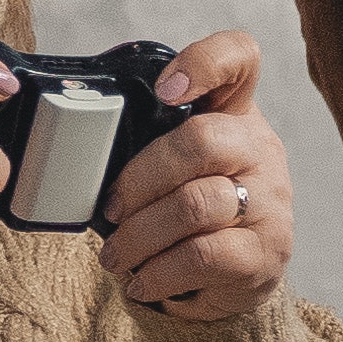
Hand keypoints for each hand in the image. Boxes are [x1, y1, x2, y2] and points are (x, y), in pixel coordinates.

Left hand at [101, 29, 295, 320]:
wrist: (235, 281)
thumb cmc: (189, 212)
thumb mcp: (173, 166)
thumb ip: (144, 142)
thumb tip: (72, 147)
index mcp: (234, 115)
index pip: (240, 59)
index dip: (204, 62)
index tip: (163, 91)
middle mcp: (261, 151)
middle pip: (201, 140)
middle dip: (140, 178)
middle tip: (111, 209)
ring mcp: (270, 203)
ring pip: (195, 204)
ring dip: (140, 235)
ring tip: (115, 255)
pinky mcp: (264, 253)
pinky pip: (201, 256)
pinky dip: (158, 271)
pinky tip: (141, 280)